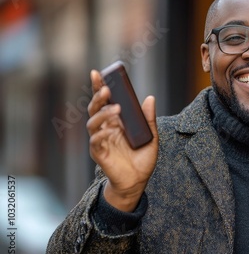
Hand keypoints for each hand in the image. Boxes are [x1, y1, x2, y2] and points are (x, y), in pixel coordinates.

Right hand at [86, 70, 158, 211]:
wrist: (138, 181)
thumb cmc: (142, 158)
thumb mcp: (151, 136)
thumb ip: (149, 119)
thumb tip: (150, 98)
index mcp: (115, 121)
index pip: (104, 101)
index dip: (99, 86)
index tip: (97, 72)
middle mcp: (105, 128)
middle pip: (95, 108)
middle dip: (98, 96)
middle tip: (107, 88)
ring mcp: (100, 140)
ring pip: (92, 122)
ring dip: (103, 113)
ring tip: (116, 108)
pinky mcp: (99, 153)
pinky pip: (95, 141)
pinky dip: (101, 134)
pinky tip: (110, 130)